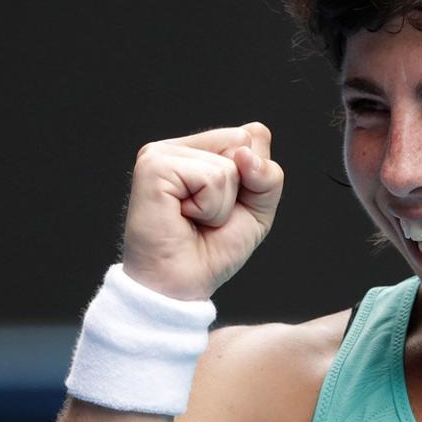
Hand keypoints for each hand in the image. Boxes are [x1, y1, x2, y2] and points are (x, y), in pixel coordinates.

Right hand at [119, 123, 283, 300]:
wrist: (182, 285)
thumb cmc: (212, 250)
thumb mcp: (258, 209)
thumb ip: (267, 174)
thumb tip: (244, 153)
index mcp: (198, 149)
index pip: (251, 136)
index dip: (253, 178)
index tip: (224, 206)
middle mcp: (178, 147)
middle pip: (242, 142)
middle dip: (239, 189)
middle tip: (208, 215)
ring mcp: (161, 154)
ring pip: (228, 165)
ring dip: (221, 205)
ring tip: (193, 219)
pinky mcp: (153, 166)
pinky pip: (211, 178)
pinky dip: (209, 208)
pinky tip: (182, 216)